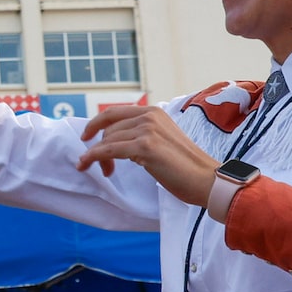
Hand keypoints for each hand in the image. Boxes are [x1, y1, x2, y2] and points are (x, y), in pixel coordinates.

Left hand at [76, 102, 220, 205]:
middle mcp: (149, 116)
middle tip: (104, 167)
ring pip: (106, 140)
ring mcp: (147, 130)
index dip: (95, 124)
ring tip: (106, 172)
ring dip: (98, 157)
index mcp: (154, 112)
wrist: (206, 179)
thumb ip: (142, 133)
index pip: (114, 112)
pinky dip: (92, 157)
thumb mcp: (162, 140)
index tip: (85, 137)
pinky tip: (85, 165)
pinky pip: (107, 150)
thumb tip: (116, 138)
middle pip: (108, 128)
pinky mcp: (144, 146)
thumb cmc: (185, 166)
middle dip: (98, 147)